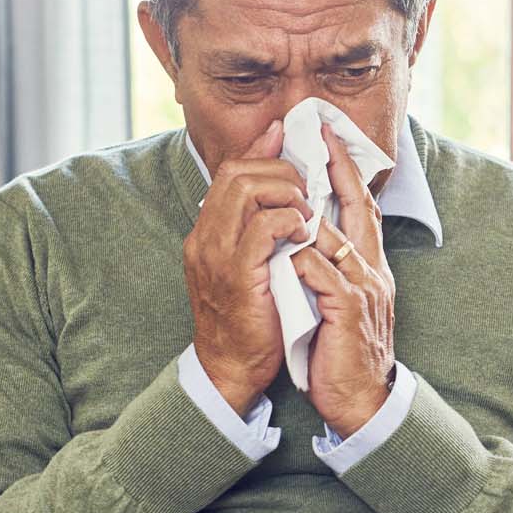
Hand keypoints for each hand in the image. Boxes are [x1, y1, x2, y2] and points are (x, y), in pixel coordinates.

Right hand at [184, 121, 311, 414]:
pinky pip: (263, 227)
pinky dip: (289, 221)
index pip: (230, 170)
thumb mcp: (251, 263)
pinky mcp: (237, 274)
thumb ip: (262, 226)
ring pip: (247, 190)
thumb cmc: (252, 316)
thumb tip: (285, 188)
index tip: (291, 144)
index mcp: (207, 232)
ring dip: (287, 192)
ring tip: (307, 213)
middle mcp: (205, 237)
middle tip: (306, 191)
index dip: (262, 150)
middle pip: (238, 171)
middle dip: (280, 170)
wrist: (232, 368)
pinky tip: (304, 233)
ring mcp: (217, 254)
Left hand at [290, 123, 396, 436]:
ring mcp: (363, 287)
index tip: (330, 141)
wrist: (363, 400)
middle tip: (319, 137)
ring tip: (283, 191)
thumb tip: (306, 240)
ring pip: (333, 235)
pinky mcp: (348, 308)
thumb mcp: (338, 304)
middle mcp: (372, 270)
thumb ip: (327, 270)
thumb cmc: (342, 355)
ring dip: (304, 217)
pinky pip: (320, 271)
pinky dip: (300, 260)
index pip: (363, 208)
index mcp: (369, 267)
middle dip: (338, 170)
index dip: (348, 173)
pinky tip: (284, 256)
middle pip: (359, 207)